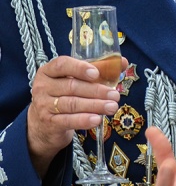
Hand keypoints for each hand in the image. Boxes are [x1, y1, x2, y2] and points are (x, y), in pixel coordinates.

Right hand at [26, 55, 122, 176]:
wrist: (44, 123)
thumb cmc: (65, 95)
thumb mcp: (76, 80)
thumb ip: (98, 69)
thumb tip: (123, 62)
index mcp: (49, 71)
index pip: (62, 65)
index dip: (80, 68)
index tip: (96, 73)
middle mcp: (43, 86)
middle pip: (72, 86)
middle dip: (96, 91)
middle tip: (115, 95)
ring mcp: (43, 105)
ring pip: (72, 104)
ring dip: (95, 105)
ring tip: (112, 107)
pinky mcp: (49, 122)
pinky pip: (68, 120)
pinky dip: (83, 120)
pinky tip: (97, 119)